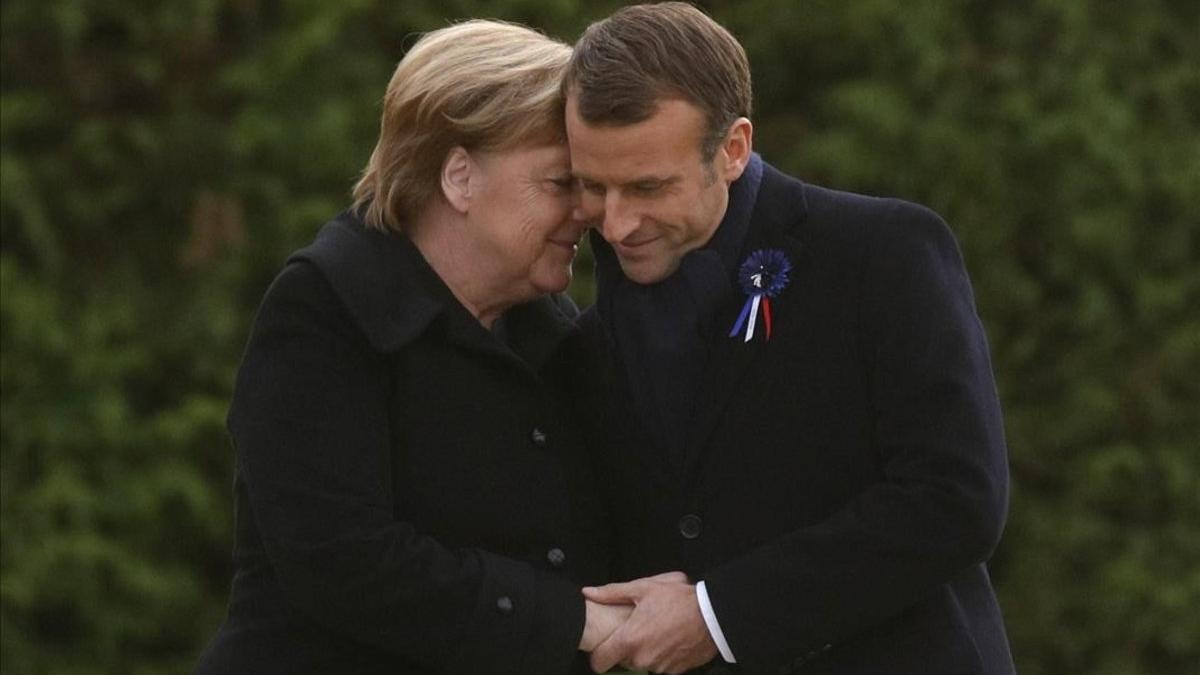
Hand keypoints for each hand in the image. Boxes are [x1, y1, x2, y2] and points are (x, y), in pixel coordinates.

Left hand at [584, 571, 717, 673]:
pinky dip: (661, 655)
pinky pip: (660, 665)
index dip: (598, 656)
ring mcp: (659, 667)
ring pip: (642, 663)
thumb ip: (613, 593)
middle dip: (626, 647)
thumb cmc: (679, 600)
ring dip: (645, 651)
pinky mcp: (675, 671)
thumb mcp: (644, 588)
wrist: (713, 615)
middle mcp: (643, 658)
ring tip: (657, 630)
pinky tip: (669, 638)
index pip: (600, 662)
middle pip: (622, 660)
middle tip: (638, 628)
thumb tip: (589, 593)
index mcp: (630, 639)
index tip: (603, 647)